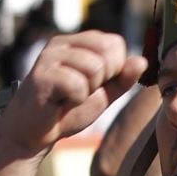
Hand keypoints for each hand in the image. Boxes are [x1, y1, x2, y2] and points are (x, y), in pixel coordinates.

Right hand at [0, 31, 146, 153]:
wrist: (34, 132)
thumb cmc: (67, 110)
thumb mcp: (102, 94)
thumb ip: (122, 79)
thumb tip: (142, 61)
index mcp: (77, 43)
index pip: (115, 43)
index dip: (115, 69)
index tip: (95, 84)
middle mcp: (62, 43)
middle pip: (108, 52)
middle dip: (104, 79)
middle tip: (82, 91)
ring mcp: (49, 56)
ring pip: (94, 68)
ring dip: (87, 91)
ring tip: (69, 97)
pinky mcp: (42, 75)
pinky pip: (78, 85)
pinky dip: (75, 100)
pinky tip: (60, 102)